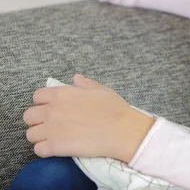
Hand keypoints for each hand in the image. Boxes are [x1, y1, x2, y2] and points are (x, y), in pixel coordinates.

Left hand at [23, 74, 155, 162]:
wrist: (121, 130)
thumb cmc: (114, 109)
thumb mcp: (101, 90)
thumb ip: (85, 84)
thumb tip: (76, 78)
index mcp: (62, 94)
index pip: (37, 96)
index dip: (44, 103)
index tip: (53, 109)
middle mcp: (52, 110)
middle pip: (28, 116)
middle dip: (37, 120)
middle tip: (51, 125)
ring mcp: (51, 129)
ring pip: (30, 135)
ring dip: (40, 136)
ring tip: (54, 138)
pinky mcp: (54, 146)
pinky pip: (38, 150)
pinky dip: (45, 150)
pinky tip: (57, 148)